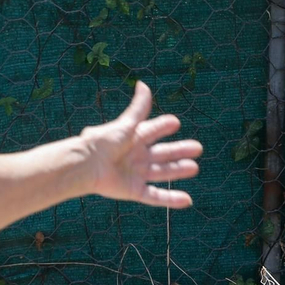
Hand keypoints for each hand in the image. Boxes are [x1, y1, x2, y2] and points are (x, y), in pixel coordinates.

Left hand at [82, 81, 202, 208]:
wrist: (87, 166)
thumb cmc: (103, 142)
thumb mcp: (125, 124)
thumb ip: (138, 108)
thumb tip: (143, 84)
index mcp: (134, 138)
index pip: (153, 131)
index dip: (163, 126)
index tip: (175, 123)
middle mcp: (137, 156)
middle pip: (163, 153)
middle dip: (180, 150)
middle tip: (197, 148)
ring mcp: (136, 174)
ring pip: (162, 173)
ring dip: (178, 171)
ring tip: (194, 167)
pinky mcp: (134, 190)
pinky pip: (155, 196)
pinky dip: (171, 199)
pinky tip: (186, 200)